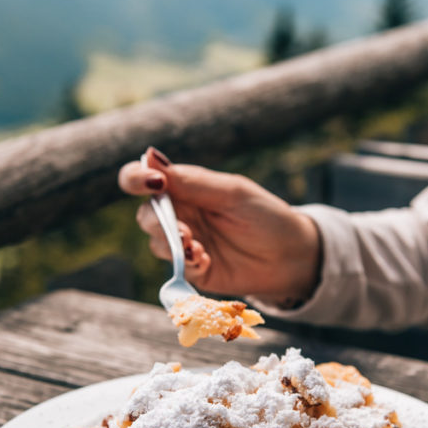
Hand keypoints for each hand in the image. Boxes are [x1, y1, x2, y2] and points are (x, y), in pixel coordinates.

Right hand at [118, 147, 320, 303]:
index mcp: (186, 187)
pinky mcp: (194, 269)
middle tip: (184, 231)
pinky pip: (176, 267)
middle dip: (158, 222)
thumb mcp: (231, 193)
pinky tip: (206, 261)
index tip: (152, 184)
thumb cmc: (265, 216)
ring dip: (172, 245)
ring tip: (198, 249)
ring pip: (156, 242)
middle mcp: (181, 214)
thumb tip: (149, 157)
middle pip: (146, 215)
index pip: (144, 178)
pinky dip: (187, 263)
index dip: (135, 178)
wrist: (291, 256)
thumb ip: (191, 181)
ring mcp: (185, 243)